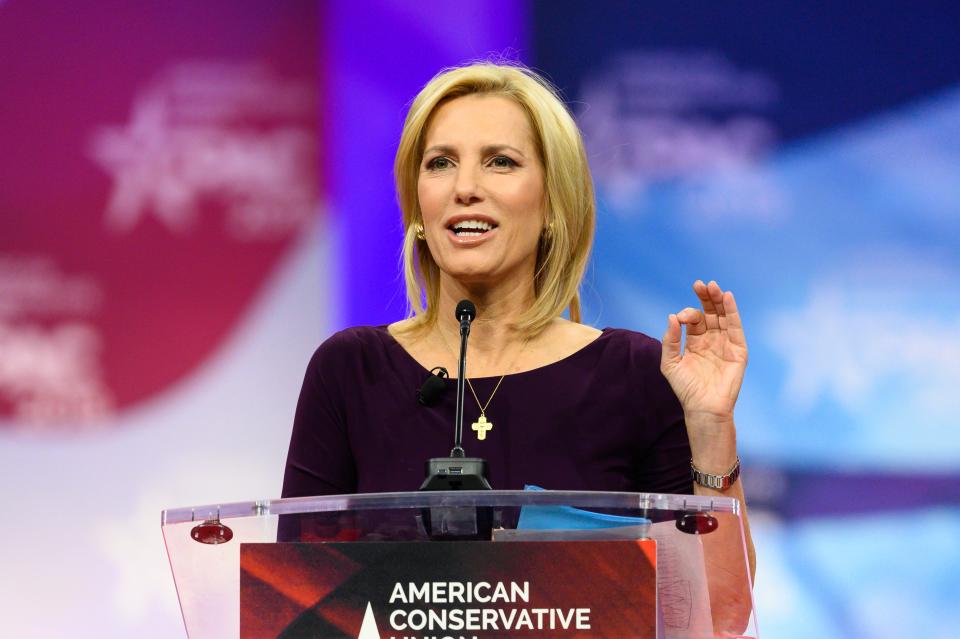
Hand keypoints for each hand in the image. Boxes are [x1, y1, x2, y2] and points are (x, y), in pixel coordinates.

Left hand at [660, 280, 747, 433]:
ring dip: (718, 300)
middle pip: (710, 312)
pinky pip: (736, 328)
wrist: (703, 407)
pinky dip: (732, 312)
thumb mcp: (670, 362)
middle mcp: (712, 340)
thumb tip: (672, 316)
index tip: (681, 318)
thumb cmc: (686, 389)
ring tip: (712, 286)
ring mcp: (726, 344)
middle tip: (699, 284)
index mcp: (695, 341)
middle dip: (705, 298)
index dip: (688, 314)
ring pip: (723, 317)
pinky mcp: (738, 350)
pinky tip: (727, 298)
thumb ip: (670, 340)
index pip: (694, 319)